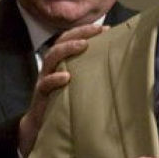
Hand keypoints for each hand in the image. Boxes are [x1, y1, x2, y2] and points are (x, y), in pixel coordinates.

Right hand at [18, 24, 104, 157]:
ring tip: (83, 45)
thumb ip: (89, 75)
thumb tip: (118, 68)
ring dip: (67, 49)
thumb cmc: (63, 104)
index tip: (105, 28)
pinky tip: (66, 77)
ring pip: (51, 58)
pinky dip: (54, 79)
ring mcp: (44, 81)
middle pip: (60, 43)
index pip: (70, 39)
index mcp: (61, 63)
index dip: (85, 31)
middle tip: (97, 30)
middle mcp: (52, 68)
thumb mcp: (78, 87)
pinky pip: (44, 85)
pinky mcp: (40, 97)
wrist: (40, 128)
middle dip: (78, 34)